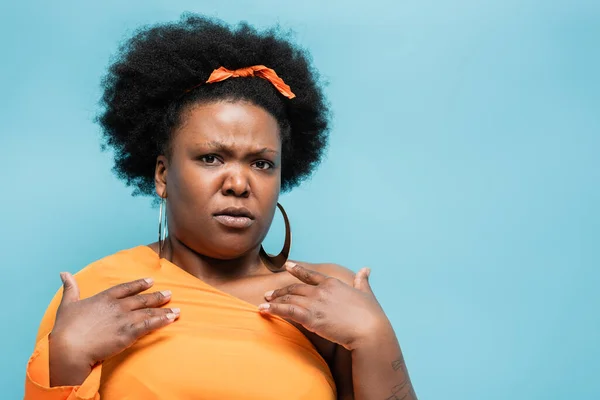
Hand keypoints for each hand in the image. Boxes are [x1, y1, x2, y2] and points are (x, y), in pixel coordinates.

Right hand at [49, 273, 179, 385]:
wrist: (70, 348)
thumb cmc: (65, 329)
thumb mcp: (67, 304)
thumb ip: (70, 288)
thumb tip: (64, 273)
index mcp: (104, 298)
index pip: (126, 288)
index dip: (139, 284)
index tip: (150, 281)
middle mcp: (117, 306)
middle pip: (142, 299)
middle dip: (157, 296)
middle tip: (169, 293)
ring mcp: (124, 319)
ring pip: (149, 312)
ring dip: (164, 310)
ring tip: (177, 309)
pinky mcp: (129, 333)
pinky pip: (150, 324)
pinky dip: (162, 321)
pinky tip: (172, 319)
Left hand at [259, 263, 388, 350]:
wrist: (369, 331)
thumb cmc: (371, 315)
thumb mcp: (367, 294)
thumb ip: (362, 281)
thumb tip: (366, 269)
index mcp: (333, 283)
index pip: (311, 275)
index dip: (298, 270)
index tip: (287, 265)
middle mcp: (321, 290)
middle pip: (296, 288)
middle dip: (281, 290)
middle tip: (270, 293)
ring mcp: (315, 303)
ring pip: (289, 299)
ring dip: (275, 300)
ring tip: (265, 301)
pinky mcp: (311, 318)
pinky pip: (287, 311)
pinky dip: (274, 310)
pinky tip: (264, 310)